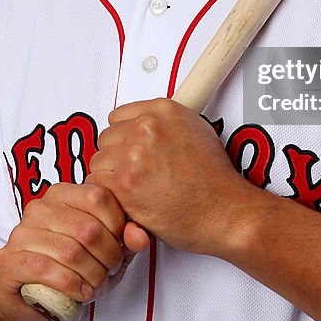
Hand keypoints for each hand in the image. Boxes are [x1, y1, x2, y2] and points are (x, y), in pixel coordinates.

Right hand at [0, 182, 129, 320]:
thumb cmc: (70, 268)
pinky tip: (81, 293)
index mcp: (64, 194)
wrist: (26, 298)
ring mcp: (21, 232)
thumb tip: (141, 236)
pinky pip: (47, 270)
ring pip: (70, 252)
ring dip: (92, 275)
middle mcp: (40, 208)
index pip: (100, 197)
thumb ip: (126, 239)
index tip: (122, 247)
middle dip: (108, 257)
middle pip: (88, 228)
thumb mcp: (106, 251)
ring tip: (96, 285)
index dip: (118, 226)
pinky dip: (72, 285)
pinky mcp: (9, 260)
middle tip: (110, 272)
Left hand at [87, 98, 251, 254]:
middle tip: (133, 174)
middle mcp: (147, 128)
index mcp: (163, 111)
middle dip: (116, 158)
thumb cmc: (215, 179)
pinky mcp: (125, 184)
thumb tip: (147, 125)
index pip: (118, 116)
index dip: (123, 137)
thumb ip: (167, 123)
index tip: (128, 149)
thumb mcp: (197, 130)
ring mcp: (134, 155)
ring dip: (110, 178)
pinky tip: (127, 201)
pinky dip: (109, 196)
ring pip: (97, 162)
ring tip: (133, 189)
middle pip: (106, 139)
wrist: (224, 209)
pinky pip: (96, 185)